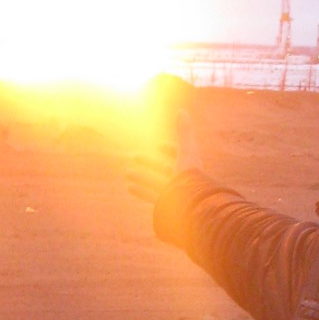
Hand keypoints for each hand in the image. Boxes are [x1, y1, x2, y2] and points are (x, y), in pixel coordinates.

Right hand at [126, 77, 203, 202]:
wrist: (192, 208)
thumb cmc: (190, 178)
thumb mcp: (186, 152)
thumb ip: (184, 132)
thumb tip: (182, 110)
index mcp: (190, 168)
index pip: (180, 155)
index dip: (169, 149)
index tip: (157, 145)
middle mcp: (183, 180)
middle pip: (164, 169)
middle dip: (149, 162)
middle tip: (133, 156)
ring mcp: (175, 194)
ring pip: (155, 183)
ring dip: (140, 176)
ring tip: (126, 172)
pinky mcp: (167, 206)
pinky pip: (152, 197)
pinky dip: (140, 191)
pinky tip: (128, 187)